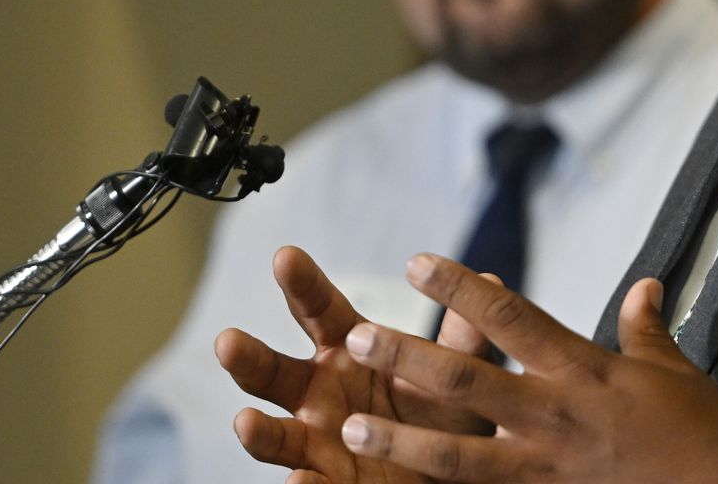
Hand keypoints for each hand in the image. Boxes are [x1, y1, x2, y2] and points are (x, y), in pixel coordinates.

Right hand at [215, 246, 496, 482]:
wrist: (449, 472)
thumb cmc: (444, 414)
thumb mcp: (458, 376)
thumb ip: (465, 339)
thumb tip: (490, 283)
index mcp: (348, 350)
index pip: (319, 311)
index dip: (302, 285)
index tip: (285, 255)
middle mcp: (318, 392)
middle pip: (274, 372)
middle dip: (249, 358)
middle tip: (227, 341)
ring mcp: (315, 441)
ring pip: (276, 435)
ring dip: (258, 432)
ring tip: (246, 422)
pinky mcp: (325, 483)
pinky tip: (299, 482)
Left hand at [335, 253, 717, 482]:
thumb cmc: (698, 433)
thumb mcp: (673, 373)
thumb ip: (645, 329)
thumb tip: (642, 285)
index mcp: (583, 369)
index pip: (512, 317)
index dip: (462, 288)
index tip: (418, 263)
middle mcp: (555, 415)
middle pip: (468, 380)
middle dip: (410, 357)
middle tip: (359, 336)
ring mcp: (545, 468)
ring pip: (459, 453)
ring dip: (404, 438)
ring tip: (354, 426)